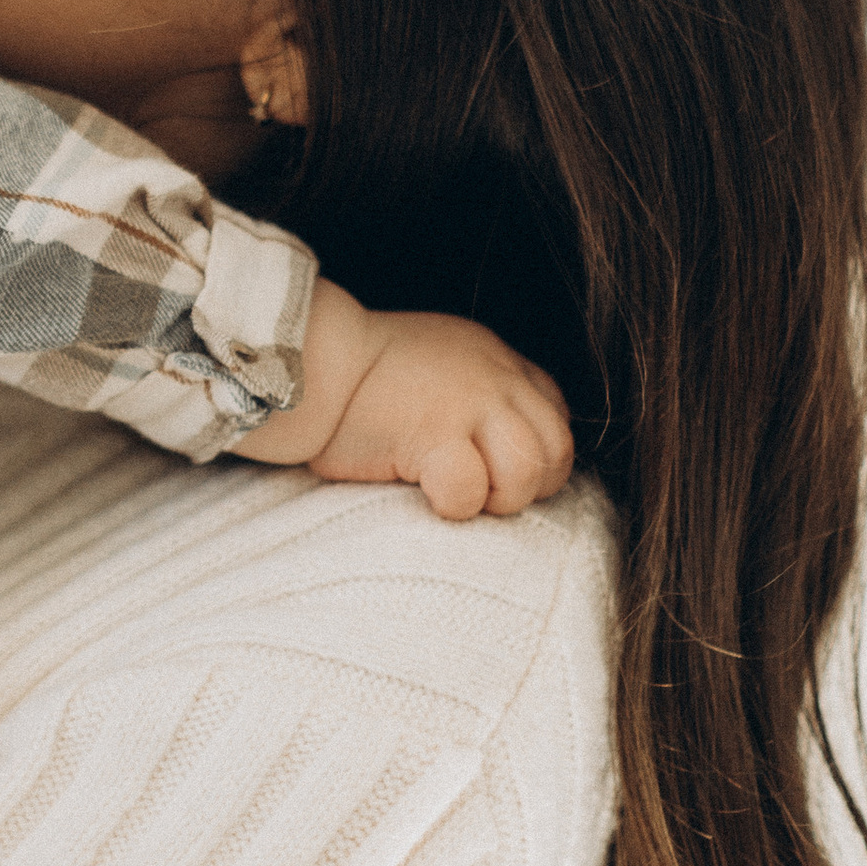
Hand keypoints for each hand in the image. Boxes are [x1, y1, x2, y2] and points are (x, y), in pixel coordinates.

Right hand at [239, 280, 574, 518]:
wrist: (311, 360)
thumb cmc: (361, 373)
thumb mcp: (440, 361)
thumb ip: (480, 392)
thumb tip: (499, 449)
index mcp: (497, 361)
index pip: (555, 418)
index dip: (538, 459)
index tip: (498, 472)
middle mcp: (494, 378)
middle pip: (555, 449)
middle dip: (527, 486)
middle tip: (480, 492)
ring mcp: (468, 405)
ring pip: (528, 471)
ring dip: (497, 498)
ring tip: (457, 493)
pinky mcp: (434, 435)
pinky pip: (472, 490)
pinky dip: (455, 505)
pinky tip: (427, 493)